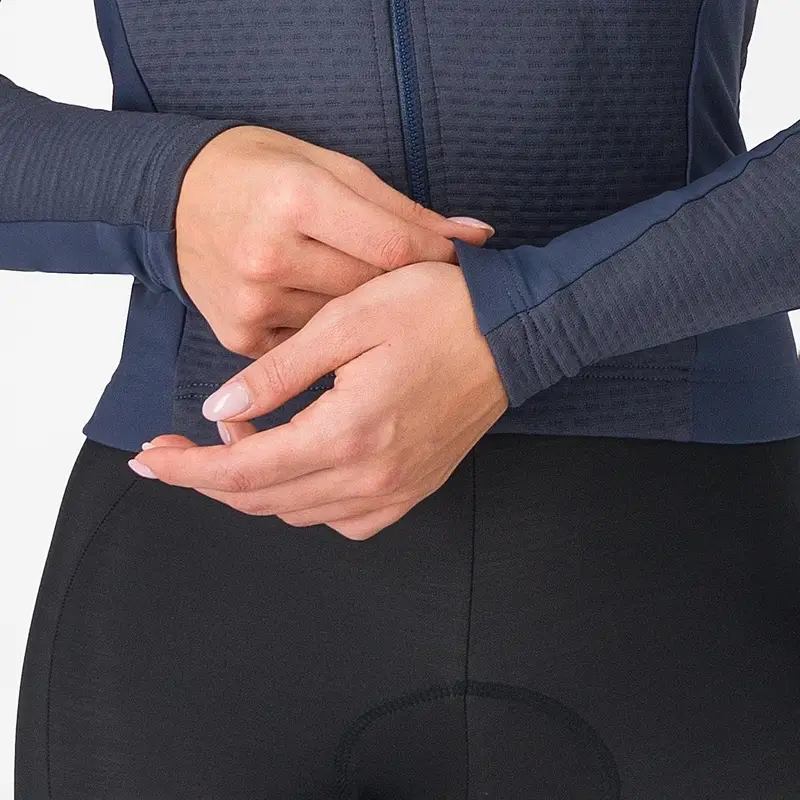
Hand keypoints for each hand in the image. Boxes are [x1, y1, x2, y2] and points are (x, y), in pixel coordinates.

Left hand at [130, 261, 508, 538]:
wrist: (514, 332)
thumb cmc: (438, 310)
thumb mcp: (348, 320)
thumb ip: (280, 373)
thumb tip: (222, 410)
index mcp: (348, 432)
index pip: (244, 470)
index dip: (186, 467)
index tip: (147, 454)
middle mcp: (372, 476)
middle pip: (264, 501)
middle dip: (209, 478)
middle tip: (181, 444)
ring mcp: (397, 489)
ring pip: (299, 514)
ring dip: (258, 485)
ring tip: (247, 437)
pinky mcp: (414, 487)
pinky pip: (345, 521)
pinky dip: (307, 502)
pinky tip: (303, 466)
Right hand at [176, 126, 493, 356]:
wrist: (171, 200)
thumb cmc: (258, 174)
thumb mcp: (327, 166)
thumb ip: (401, 208)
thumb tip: (475, 235)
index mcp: (297, 198)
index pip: (394, 247)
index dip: (436, 259)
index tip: (456, 264)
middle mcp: (270, 254)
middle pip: (371, 291)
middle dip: (400, 287)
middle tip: (417, 284)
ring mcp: (252, 301)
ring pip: (344, 325)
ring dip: (365, 314)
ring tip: (370, 296)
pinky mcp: (239, 335)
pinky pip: (309, 347)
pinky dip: (327, 334)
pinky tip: (327, 314)